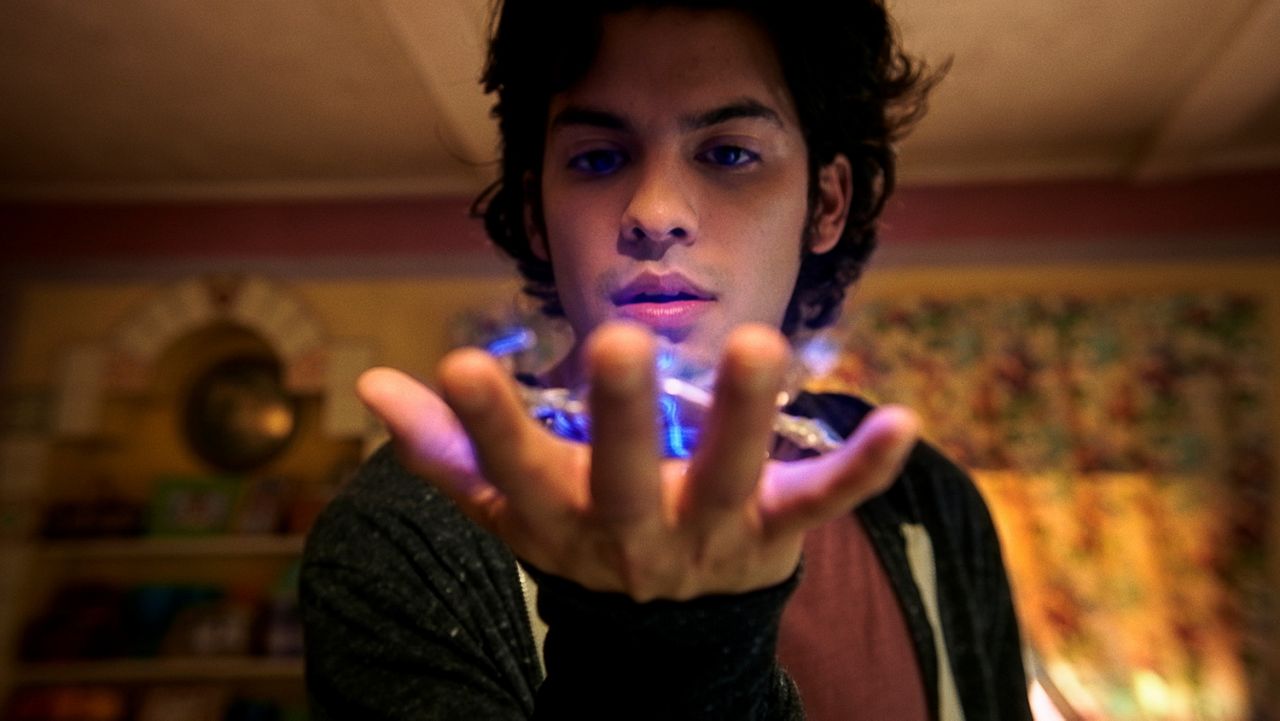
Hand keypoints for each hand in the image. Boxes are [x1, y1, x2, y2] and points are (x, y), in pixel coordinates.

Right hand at [357, 322, 918, 601]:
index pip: (512, 471)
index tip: (456, 366)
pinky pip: (826, 503)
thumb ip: (441, 451)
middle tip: (617, 343)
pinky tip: (904, 421)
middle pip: (624, 477)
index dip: (484, 425)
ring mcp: (711, 532)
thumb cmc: (579, 537)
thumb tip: (371, 384)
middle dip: (618, 417)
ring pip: (730, 476)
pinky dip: (865, 468)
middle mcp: (634, 530)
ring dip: (746, 415)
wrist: (663, 635)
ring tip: (759, 343)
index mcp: (560, 517)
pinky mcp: (777, 531)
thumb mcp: (504, 505)